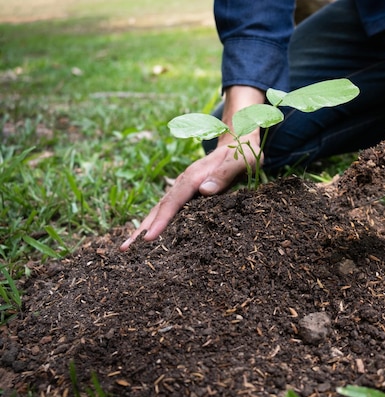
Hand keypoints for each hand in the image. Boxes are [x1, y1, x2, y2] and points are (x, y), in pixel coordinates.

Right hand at [119, 135, 261, 250]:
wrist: (239, 141)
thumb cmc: (243, 154)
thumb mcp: (242, 161)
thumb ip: (226, 173)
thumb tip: (205, 191)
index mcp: (196, 175)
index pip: (175, 200)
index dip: (162, 220)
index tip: (149, 238)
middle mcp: (184, 181)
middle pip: (160, 206)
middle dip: (143, 228)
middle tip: (125, 249)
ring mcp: (183, 187)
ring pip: (159, 208)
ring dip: (143, 227)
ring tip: (127, 247)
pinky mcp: (186, 193)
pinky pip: (167, 209)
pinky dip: (155, 222)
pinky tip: (147, 237)